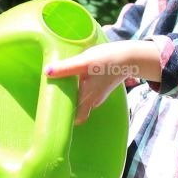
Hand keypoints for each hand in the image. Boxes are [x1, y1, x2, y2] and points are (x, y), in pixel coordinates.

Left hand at [45, 41, 160, 124]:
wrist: (130, 57)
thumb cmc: (107, 60)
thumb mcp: (84, 62)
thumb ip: (66, 68)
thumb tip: (47, 72)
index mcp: (88, 98)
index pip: (77, 118)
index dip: (66, 120)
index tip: (55, 115)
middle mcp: (94, 100)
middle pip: (78, 110)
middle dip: (66, 106)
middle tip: (52, 98)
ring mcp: (99, 95)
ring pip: (82, 101)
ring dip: (72, 96)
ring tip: (60, 87)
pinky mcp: (101, 87)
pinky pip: (87, 93)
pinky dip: (79, 89)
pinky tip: (74, 79)